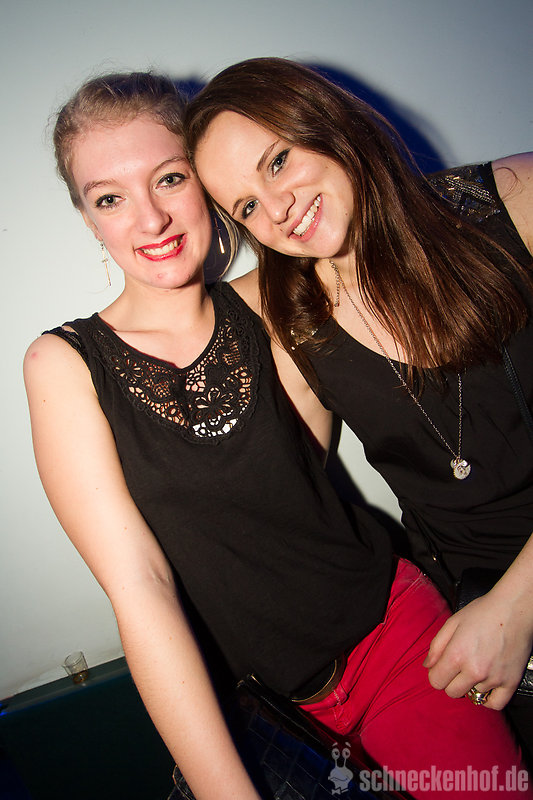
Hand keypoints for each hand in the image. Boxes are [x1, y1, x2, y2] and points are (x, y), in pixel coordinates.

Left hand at [423, 590, 532, 708]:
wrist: (514, 609)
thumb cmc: (482, 612)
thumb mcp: (452, 622)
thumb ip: (436, 646)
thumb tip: (427, 666)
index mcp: (457, 654)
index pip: (436, 681)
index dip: (436, 674)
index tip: (442, 667)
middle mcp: (475, 670)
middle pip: (452, 692)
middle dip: (451, 681)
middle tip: (459, 667)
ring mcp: (494, 679)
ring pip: (473, 695)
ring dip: (472, 684)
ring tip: (478, 665)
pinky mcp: (511, 682)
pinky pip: (495, 704)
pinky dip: (488, 698)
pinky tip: (486, 685)